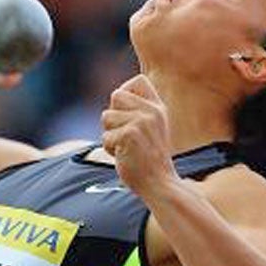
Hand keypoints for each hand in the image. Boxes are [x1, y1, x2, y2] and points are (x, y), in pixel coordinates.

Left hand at [101, 75, 179, 197]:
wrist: (159, 184)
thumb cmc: (149, 160)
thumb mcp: (151, 129)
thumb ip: (138, 112)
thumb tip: (116, 96)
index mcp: (158, 108)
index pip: (137, 81)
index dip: (125, 93)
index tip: (127, 114)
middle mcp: (151, 112)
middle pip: (116, 96)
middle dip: (113, 117)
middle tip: (126, 136)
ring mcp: (141, 122)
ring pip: (106, 117)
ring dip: (110, 136)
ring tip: (127, 148)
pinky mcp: (129, 135)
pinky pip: (106, 137)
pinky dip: (111, 150)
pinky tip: (125, 157)